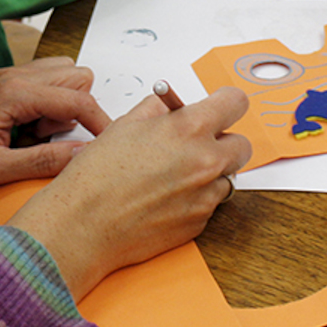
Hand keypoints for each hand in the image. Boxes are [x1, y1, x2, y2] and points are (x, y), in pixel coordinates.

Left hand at [0, 58, 109, 224]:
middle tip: (49, 141)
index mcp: (15, 93)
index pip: (77, 100)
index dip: (100, 123)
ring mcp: (9, 74)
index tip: (108, 147)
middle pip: (77, 77)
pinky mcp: (4, 80)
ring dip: (62, 104)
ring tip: (34, 136)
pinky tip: (24, 129)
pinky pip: (44, 81)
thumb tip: (84, 157)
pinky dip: (46, 102)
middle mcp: (16, 75)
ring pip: (63, 74)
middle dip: (77, 110)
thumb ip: (42, 161)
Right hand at [8, 87, 251, 299]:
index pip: (236, 103)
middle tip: (198, 143)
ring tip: (174, 175)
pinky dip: (195, 198)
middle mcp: (205, 161)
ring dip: (210, 173)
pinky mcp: (199, 223)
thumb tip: (170, 108)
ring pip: (227, 177)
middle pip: (242, 144)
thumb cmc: (97, 175)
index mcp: (188, 129)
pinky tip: (164, 197)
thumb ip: (157, 111)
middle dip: (223, 141)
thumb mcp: (125, 125)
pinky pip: (210, 204)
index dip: (226, 103)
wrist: (84, 223)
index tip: (220, 106)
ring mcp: (206, 195)